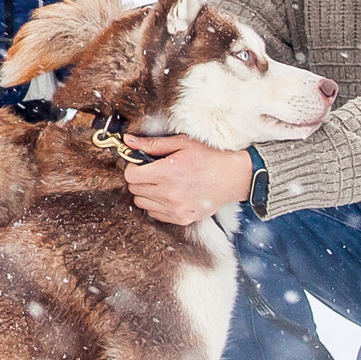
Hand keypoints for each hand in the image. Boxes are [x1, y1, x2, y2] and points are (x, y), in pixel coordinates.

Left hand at [122, 135, 253, 225]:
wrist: (233, 177)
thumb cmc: (208, 157)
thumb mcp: (181, 143)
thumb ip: (152, 144)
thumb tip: (127, 141)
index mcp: (167, 173)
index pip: (130, 175)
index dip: (134, 167)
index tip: (143, 163)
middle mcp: (169, 194)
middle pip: (134, 189)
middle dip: (140, 179)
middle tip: (154, 171)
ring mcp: (175, 209)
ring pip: (141, 203)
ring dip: (146, 193)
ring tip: (162, 183)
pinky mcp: (181, 219)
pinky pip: (154, 214)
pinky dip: (157, 204)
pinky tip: (170, 194)